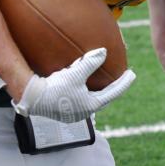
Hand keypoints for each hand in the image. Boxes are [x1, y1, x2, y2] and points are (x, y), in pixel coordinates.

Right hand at [12, 48, 135, 122]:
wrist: (32, 99)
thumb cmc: (55, 88)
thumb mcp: (75, 73)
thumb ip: (90, 63)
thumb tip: (104, 51)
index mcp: (91, 105)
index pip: (113, 93)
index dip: (124, 82)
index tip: (132, 74)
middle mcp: (84, 112)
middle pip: (103, 98)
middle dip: (111, 88)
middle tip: (119, 78)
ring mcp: (73, 113)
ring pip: (90, 99)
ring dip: (96, 89)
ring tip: (99, 81)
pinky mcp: (63, 111)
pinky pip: (79, 99)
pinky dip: (83, 90)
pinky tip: (79, 83)